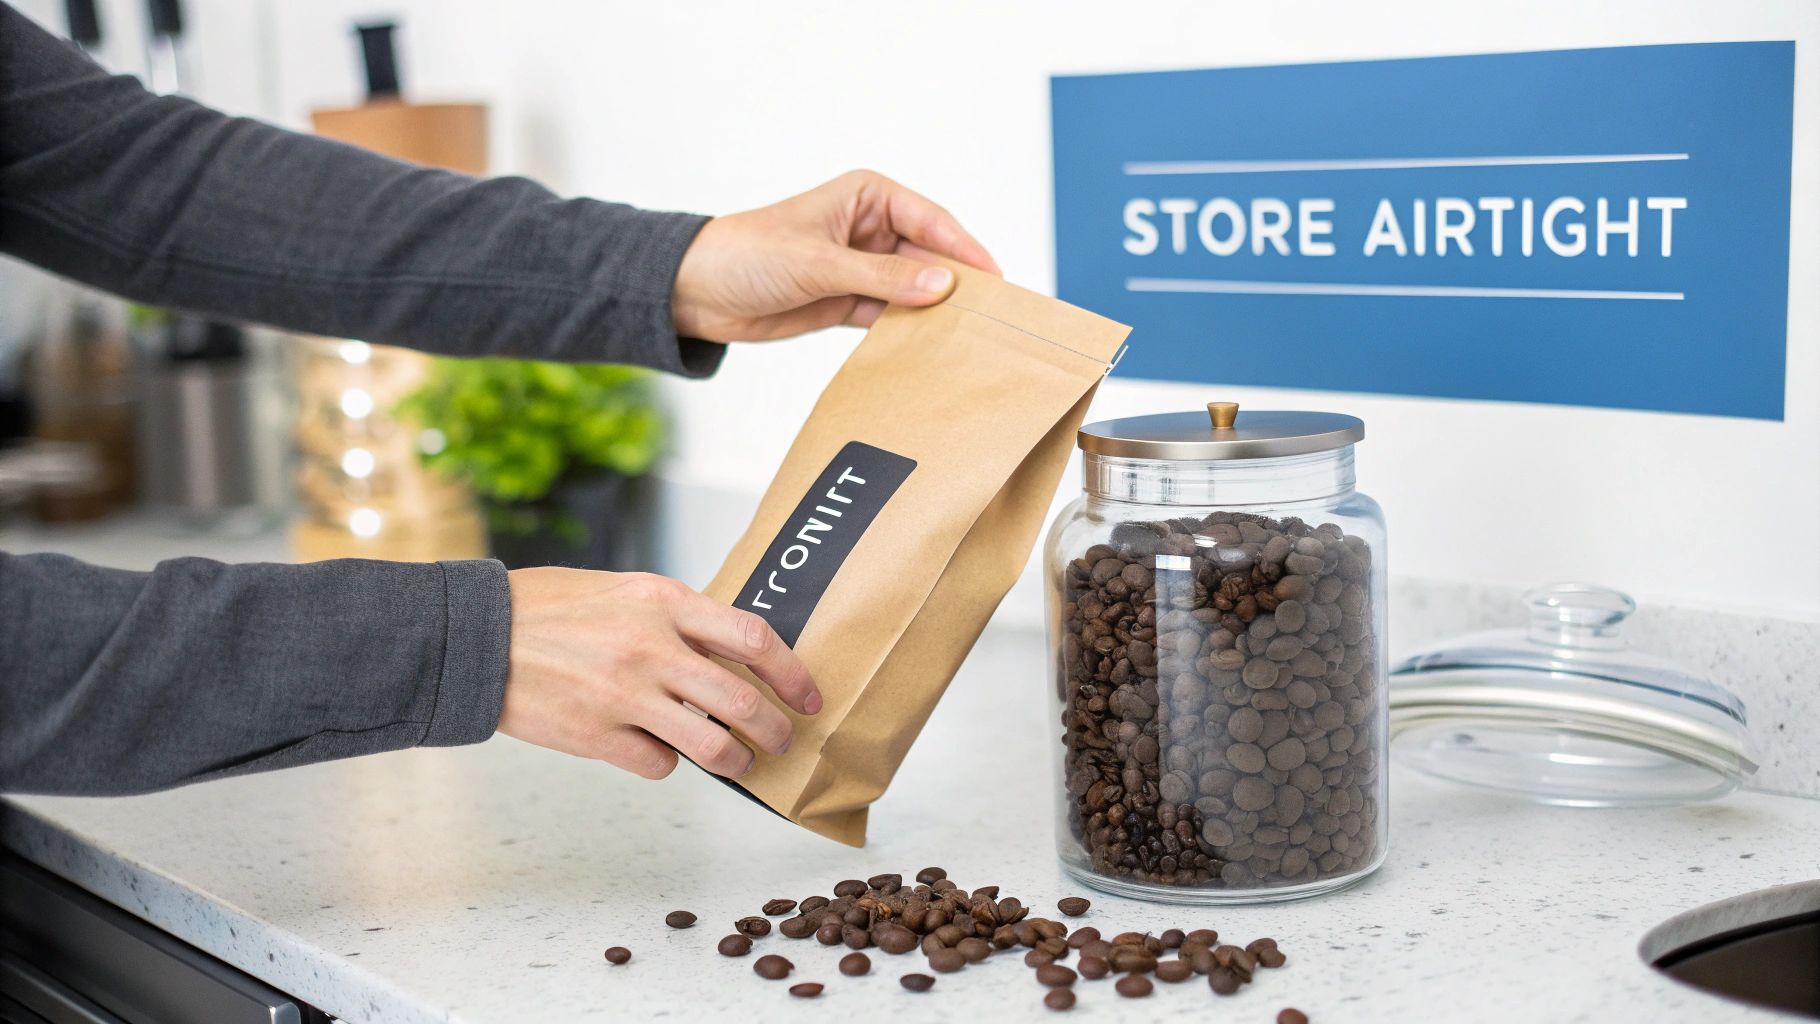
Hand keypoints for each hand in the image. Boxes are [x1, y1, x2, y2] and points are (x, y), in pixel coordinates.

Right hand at [497, 568, 820, 779]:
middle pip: (744, 703)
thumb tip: (732, 653)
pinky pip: (660, 764)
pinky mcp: (597, 735)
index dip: (792, 673)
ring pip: (713, 747)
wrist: (476, 635)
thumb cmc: (551, 607)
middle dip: (776, 731)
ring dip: (737, 762)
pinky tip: (656, 751)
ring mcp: (625, 695)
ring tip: (740, 762)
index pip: (753, 639)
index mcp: (664, 602)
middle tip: (783, 741)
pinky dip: (667, 763)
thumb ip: (678, 617)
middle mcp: (652, 647)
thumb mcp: (624, 589)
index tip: (809, 696)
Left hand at [672, 169, 1001, 340]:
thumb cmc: (750, 254)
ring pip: (913, 290)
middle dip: (956, 286)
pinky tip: (932, 349)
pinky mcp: (847, 302)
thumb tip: (942, 286)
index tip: (996, 281)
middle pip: (929, 258)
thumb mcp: (819, 263)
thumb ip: (882, 278)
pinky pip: (890, 316)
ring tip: (971, 340)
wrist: (697, 290)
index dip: (965, 250)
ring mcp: (861, 268)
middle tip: (994, 319)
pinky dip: (908, 331)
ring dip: (934, 313)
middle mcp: (871, 229)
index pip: (931, 221)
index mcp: (868, 197)